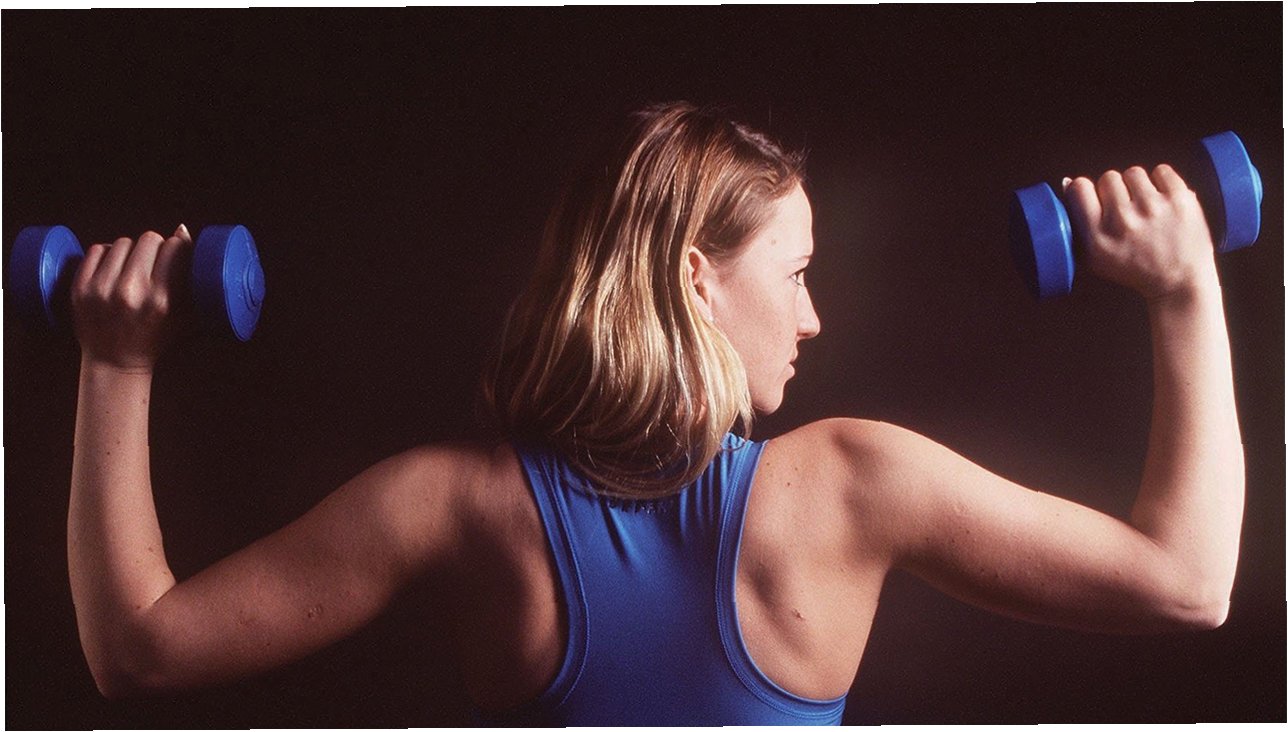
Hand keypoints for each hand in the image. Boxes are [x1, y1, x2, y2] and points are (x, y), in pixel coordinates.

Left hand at [71, 225, 193, 371]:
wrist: (114, 363)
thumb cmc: (155, 338)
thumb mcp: (184, 314)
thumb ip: (189, 275)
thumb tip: (182, 229)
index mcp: (161, 300)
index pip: (173, 248)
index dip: (177, 248)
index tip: (174, 257)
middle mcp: (130, 292)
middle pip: (148, 239)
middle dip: (154, 247)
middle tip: (152, 263)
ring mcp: (102, 289)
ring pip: (122, 242)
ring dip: (130, 252)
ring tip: (132, 269)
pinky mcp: (80, 288)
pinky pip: (97, 249)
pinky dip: (107, 255)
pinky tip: (112, 270)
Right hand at [1064, 165, 1218, 301]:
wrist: (1180, 282)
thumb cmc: (1136, 270)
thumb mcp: (1095, 258)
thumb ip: (1077, 222)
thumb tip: (1068, 182)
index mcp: (1097, 237)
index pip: (1079, 187)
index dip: (1085, 189)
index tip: (1094, 197)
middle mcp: (1123, 221)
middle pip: (1108, 177)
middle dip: (1115, 190)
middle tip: (1125, 209)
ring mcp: (1153, 208)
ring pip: (1134, 173)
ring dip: (1138, 186)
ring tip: (1145, 206)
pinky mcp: (1180, 200)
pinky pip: (1162, 171)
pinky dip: (1162, 182)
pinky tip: (1162, 201)